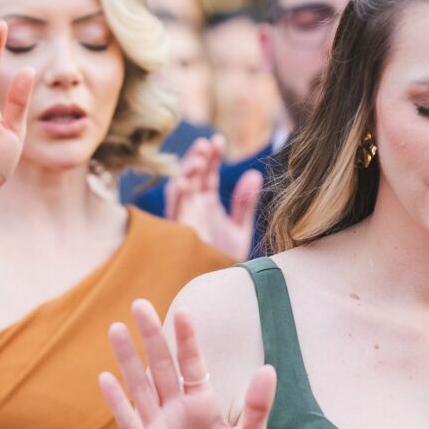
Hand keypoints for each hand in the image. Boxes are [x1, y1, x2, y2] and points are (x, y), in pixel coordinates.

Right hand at [98, 299, 276, 428]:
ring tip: (116, 329)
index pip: (192, 363)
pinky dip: (117, 401)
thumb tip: (268, 369)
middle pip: (161, 366)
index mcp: (201, 403)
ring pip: (140, 386)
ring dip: (127, 359)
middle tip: (138, 304)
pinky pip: (129, 421)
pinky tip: (105, 378)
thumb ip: (258, 407)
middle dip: (151, 336)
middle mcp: (175, 409)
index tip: (184, 311)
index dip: (187, 339)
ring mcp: (156, 427)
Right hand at [165, 135, 262, 259]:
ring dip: (186, 173)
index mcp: (206, 204)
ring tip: (198, 160)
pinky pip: (174, 211)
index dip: (211, 157)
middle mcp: (193, 209)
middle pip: (192, 177)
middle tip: (206, 144)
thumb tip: (254, 174)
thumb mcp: (240, 229)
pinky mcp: (180, 233)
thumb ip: (244, 203)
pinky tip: (184, 183)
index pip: (208, 175)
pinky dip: (177, 196)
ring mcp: (185, 219)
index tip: (218, 140)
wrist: (220, 288)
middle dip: (197, 159)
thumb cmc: (226, 261)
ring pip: (180, 190)